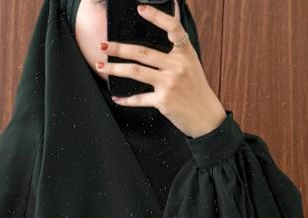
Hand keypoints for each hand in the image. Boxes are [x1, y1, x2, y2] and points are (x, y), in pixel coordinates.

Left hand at [98, 2, 226, 138]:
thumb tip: (171, 23)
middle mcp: (177, 66)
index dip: (157, 16)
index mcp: (185, 53)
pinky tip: (117, 97)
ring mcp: (169, 84)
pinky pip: (139, 99)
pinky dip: (126, 99)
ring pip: (135, 72)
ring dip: (115, 68)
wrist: (206, 117)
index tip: (141, 8)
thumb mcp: (192, 63)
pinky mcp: (163, 101)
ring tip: (101, 66)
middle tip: (103, 45)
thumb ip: (179, 46)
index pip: (172, 29)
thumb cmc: (196, 89)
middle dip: (119, 48)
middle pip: (142, 52)